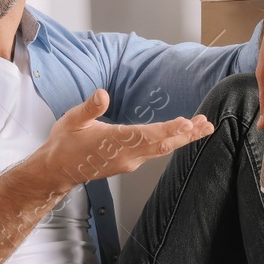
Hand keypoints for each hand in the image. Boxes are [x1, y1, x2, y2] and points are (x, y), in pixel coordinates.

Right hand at [30, 88, 212, 188]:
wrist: (57, 170)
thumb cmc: (65, 144)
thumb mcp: (72, 120)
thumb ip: (90, 107)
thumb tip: (103, 94)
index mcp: (114, 141)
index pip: (147, 135)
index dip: (169, 129)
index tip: (187, 122)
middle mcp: (127, 155)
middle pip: (163, 145)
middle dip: (187, 134)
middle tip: (206, 124)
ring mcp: (129, 161)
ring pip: (162, 150)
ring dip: (183, 138)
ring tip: (202, 127)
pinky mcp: (129, 163)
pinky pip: (155, 153)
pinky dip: (170, 142)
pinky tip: (180, 135)